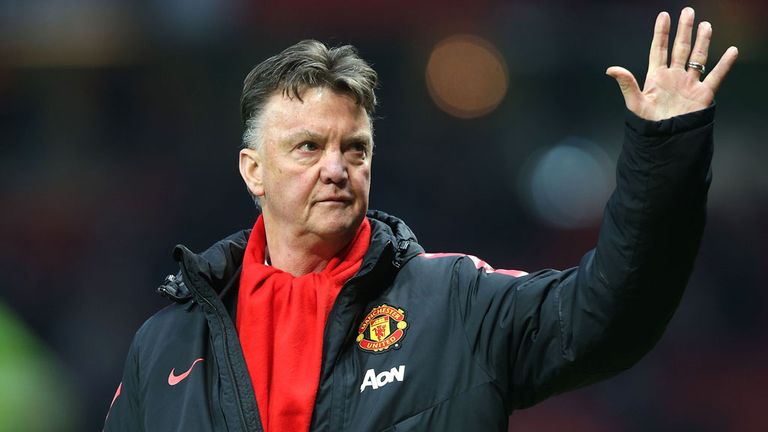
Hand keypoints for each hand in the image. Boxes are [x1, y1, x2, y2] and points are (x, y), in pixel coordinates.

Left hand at [606, 7, 738, 120]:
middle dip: (684, 30)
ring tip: (705, 25)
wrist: (664, 142)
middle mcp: (674, 77)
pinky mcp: (702, 95)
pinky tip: (731, 51)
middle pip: (680, 49)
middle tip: (688, 12)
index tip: (664, 16)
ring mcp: (689, 84)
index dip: (661, 33)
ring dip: (702, 42)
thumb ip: (627, 84)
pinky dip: (724, 64)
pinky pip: (716, 76)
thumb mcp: (635, 103)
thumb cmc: (647, 125)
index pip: (659, 50)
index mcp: (656, 77)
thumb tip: (611, 69)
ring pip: (698, 58)